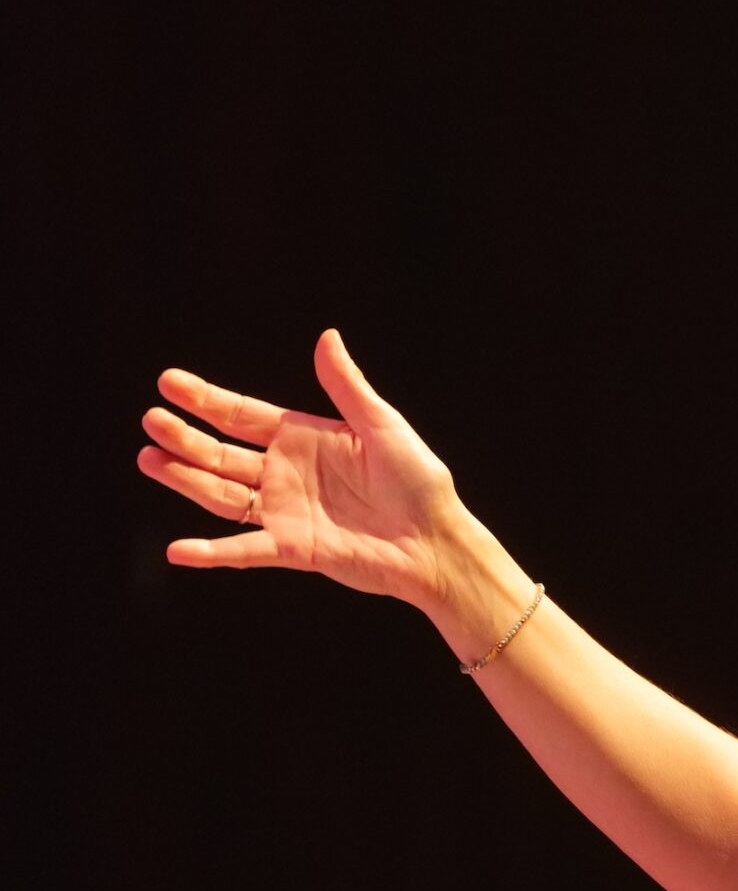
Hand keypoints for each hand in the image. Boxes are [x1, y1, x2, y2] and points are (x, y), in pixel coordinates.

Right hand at [137, 329, 468, 606]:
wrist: (435, 539)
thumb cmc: (418, 479)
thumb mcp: (382, 426)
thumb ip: (347, 387)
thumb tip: (327, 337)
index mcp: (303, 437)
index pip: (242, 415)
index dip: (205, 400)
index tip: (168, 383)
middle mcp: (285, 472)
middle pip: (221, 453)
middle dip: (185, 437)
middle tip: (151, 420)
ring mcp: (284, 511)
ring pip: (222, 494)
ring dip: (185, 480)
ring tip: (149, 459)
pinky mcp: (292, 548)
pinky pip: (244, 551)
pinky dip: (211, 553)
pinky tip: (178, 550)